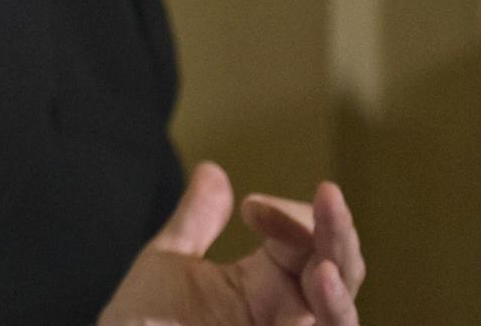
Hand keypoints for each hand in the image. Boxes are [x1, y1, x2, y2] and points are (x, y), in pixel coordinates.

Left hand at [99, 162, 365, 325]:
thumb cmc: (141, 325)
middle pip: (339, 276)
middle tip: (328, 195)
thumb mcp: (168, 266)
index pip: (306, 242)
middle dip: (337, 236)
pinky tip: (310, 306)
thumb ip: (196, 222)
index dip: (291, 214)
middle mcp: (289, 317)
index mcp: (267, 287)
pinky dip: (321, 325)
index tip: (250, 206)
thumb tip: (214, 170)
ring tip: (325, 269)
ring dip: (338, 297)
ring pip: (339, 322)